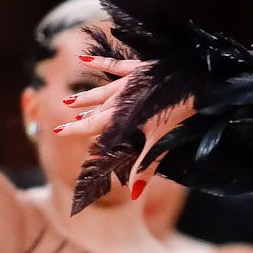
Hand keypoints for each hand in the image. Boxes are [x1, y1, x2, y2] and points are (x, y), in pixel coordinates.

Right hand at [63, 55, 188, 194]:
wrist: (195, 83)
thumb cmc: (179, 114)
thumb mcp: (161, 142)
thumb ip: (145, 167)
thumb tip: (133, 194)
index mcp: (123, 115)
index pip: (94, 125)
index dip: (75, 129)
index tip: (57, 132)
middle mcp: (121, 97)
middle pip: (98, 109)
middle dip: (84, 117)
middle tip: (70, 120)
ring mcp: (129, 81)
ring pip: (103, 90)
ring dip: (88, 97)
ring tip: (73, 102)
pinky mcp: (139, 68)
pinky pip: (115, 65)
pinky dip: (100, 63)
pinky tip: (83, 58)